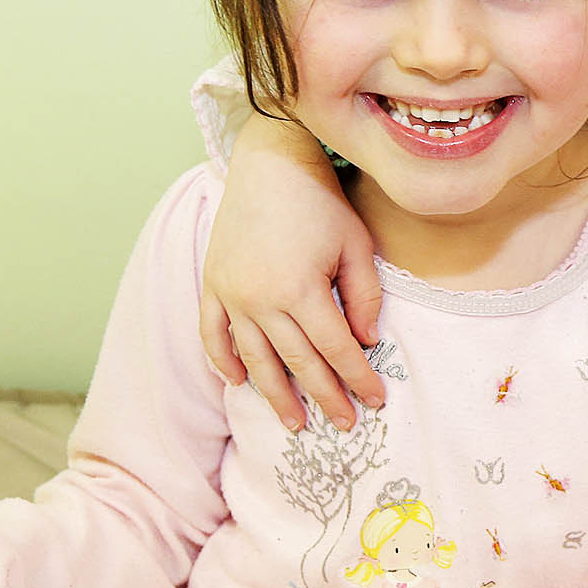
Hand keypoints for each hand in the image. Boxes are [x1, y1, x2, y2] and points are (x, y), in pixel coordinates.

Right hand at [199, 117, 386, 431]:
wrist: (270, 162)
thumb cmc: (321, 201)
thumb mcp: (356, 245)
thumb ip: (363, 297)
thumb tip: (365, 342)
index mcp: (300, 290)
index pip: (335, 350)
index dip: (357, 378)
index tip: (374, 401)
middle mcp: (260, 299)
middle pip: (297, 363)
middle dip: (324, 397)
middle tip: (344, 425)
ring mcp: (231, 293)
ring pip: (254, 359)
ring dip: (274, 394)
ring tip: (294, 422)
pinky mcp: (213, 283)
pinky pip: (212, 333)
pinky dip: (223, 360)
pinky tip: (238, 383)